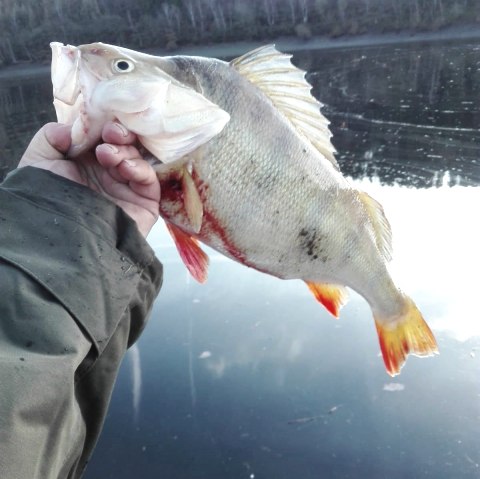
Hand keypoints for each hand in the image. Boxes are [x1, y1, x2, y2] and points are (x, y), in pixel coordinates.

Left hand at [19, 122, 159, 236]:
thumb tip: (75, 129)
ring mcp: (127, 188)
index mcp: (87, 163)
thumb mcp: (39, 160)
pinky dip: (140, 169)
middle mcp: (109, 174)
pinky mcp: (144, 204)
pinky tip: (124, 167)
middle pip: (127, 146)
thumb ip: (52, 135)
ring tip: (107, 155)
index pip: (106, 137)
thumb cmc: (48, 199)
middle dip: (120, 135)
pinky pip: (150, 180)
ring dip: (126, 151)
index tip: (101, 124)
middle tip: (110, 134)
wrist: (61, 237)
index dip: (106, 127)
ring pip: (139, 159)